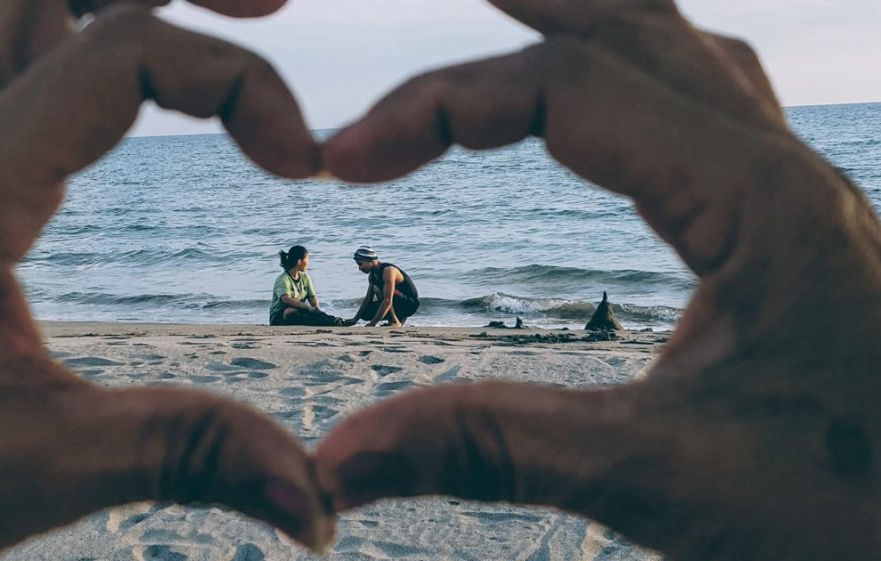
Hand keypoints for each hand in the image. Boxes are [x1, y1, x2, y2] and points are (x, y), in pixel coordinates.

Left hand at [0, 1, 329, 559]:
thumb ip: (186, 456)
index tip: (300, 170)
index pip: (125, 51)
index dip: (239, 82)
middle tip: (270, 8)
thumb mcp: (36, 470)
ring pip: (9, 8)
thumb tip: (318, 497)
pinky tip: (85, 77)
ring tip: (202, 31)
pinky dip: (47, 34)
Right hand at [317, 0, 880, 558]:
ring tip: (512, 6)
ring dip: (587, 20)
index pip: (567, 87)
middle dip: (520, 8)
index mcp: (755, 201)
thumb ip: (496, 450)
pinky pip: (715, 109)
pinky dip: (643, 78)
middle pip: (633, 28)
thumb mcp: (662, 479)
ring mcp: (798, 196)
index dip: (440, 105)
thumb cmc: (854, 512)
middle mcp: (784, 173)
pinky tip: (619, 105)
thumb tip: (341, 459)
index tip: (346, 162)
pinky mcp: (794, 233)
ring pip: (682, 57)